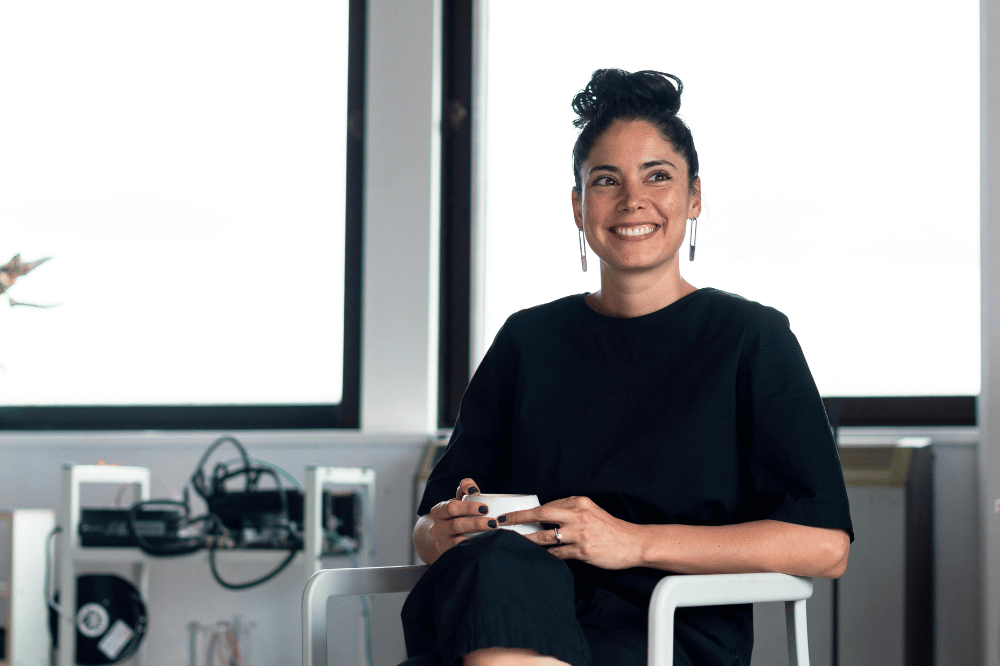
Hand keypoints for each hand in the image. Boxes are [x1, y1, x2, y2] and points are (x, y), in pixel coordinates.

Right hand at [423, 478, 500, 557]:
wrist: (445, 536)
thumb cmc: (457, 514)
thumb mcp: (459, 499)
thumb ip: (465, 488)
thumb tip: (473, 489)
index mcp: (438, 511)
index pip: (451, 507)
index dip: (468, 507)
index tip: (486, 508)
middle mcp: (436, 528)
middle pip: (456, 525)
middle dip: (476, 523)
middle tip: (494, 522)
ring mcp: (441, 543)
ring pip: (457, 541)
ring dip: (477, 537)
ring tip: (492, 534)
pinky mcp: (447, 554)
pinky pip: (460, 552)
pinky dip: (473, 548)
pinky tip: (486, 545)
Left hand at [501, 496, 641, 569]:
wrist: (633, 543)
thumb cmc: (610, 529)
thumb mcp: (591, 511)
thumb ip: (570, 511)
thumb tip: (545, 515)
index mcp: (579, 502)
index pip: (548, 505)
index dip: (529, 512)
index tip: (514, 516)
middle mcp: (578, 515)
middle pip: (542, 513)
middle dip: (519, 517)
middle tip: (501, 523)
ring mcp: (580, 534)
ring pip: (546, 537)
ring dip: (527, 540)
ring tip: (512, 543)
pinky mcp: (583, 551)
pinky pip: (557, 554)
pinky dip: (545, 556)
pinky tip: (535, 558)